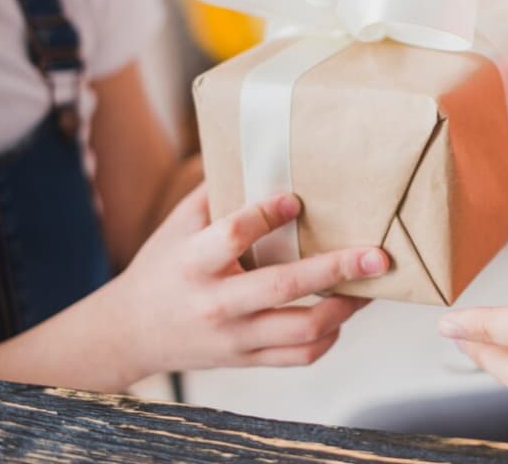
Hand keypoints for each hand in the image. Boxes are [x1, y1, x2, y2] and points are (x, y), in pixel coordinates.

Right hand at [111, 186, 388, 378]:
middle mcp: (215, 303)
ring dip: (345, 307)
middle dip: (337, 269)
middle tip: (377, 255)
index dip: (266, 215)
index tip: (297, 199)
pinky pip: (299, 357)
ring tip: (371, 285)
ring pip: (301, 330)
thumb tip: (262, 147)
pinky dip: (328, 337)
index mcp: (192, 262)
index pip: (233, 236)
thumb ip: (216, 191)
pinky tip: (341, 313)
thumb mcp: (177, 225)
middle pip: (283, 287)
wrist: (130, 333)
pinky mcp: (246, 360)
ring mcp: (234, 337)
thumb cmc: (163, 267)